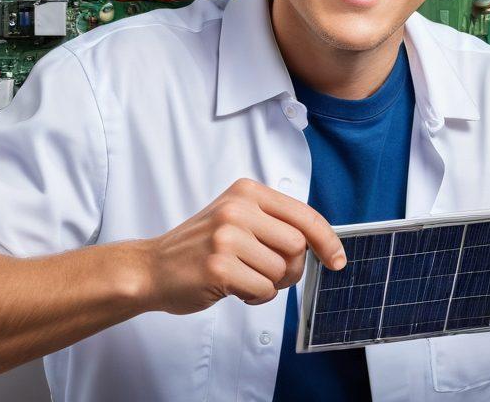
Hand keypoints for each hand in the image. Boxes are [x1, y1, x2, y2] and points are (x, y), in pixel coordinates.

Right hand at [144, 178, 345, 313]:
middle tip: (269, 274)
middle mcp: (237, 209)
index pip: (304, 215)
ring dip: (270, 285)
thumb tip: (322, 243)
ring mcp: (226, 237)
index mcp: (246, 191)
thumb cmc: (200, 247)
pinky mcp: (218, 267)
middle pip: (297, 246)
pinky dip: (255, 298)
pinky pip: (263, 290)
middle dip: (291, 268)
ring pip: (281, 271)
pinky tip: (234, 289)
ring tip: (244, 278)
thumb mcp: (236, 218)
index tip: (337, 260)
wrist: (151, 268)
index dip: (327, 240)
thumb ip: (274, 222)